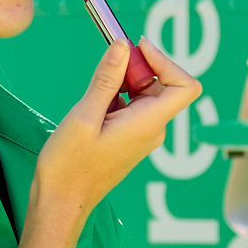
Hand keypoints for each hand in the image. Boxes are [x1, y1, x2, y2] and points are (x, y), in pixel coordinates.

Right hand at [29, 38, 200, 232]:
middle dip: (136, 65)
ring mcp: (142, 133)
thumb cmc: (70, 166)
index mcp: (148, 123)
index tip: (136, 48)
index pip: (186, 86)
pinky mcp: (130, 136)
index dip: (166, 60)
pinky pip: (132, 105)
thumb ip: (106, 79)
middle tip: (105, 59)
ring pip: (144, 92)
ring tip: (93, 91)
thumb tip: (122, 46)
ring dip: (122, 79)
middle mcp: (152, 128)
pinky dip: (115, 94)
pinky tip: (92, 105)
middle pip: (162, 83)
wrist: (62, 200)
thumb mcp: (84, 116)